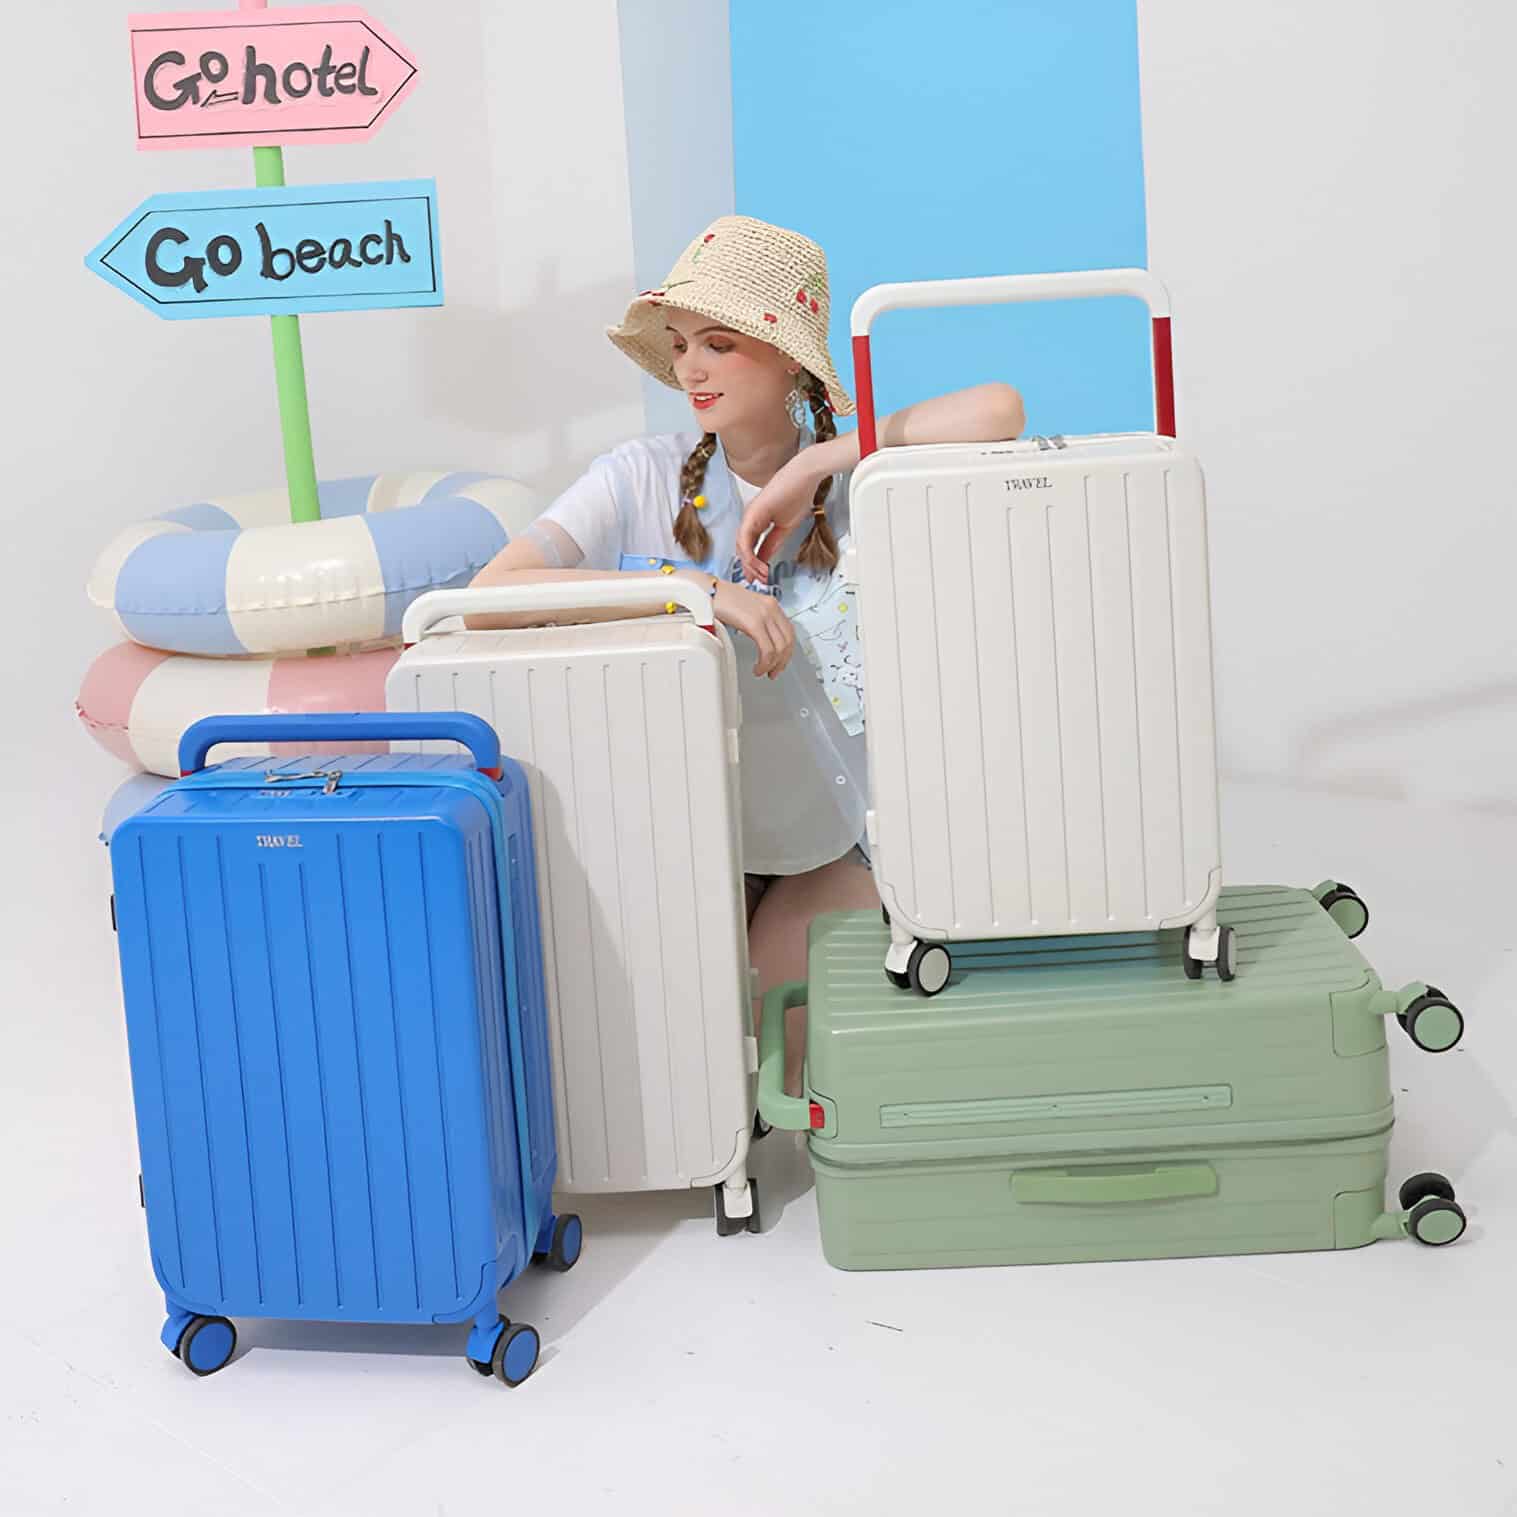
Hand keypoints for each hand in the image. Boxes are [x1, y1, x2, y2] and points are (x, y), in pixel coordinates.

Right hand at [709, 579, 794, 677]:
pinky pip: (767, 649)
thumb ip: (757, 620)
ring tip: (764, 671)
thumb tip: (761, 638)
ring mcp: (764, 615)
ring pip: (780, 647)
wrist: (707, 591)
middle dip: (782, 661)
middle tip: (774, 671)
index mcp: (771, 604)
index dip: (787, 650)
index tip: (780, 661)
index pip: (789, 631)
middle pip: (788, 641)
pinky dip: (764, 663)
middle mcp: (771, 608)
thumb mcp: (746, 608)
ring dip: (774, 665)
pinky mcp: (754, 623)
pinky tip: (758, 667)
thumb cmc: (720, 599)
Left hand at [735, 454, 823, 583]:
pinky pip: (745, 539)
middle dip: (750, 568)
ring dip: (750, 564)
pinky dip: (750, 554)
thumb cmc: (798, 494)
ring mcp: (750, 515)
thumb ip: (772, 543)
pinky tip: (757, 564)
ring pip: (741, 546)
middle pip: (742, 548)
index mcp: (757, 521)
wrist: (804, 476)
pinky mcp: (752, 514)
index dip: (753, 564)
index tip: (758, 577)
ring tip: (760, 575)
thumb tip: (764, 558)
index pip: (749, 547)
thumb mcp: (785, 528)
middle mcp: (750, 518)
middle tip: (758, 580)